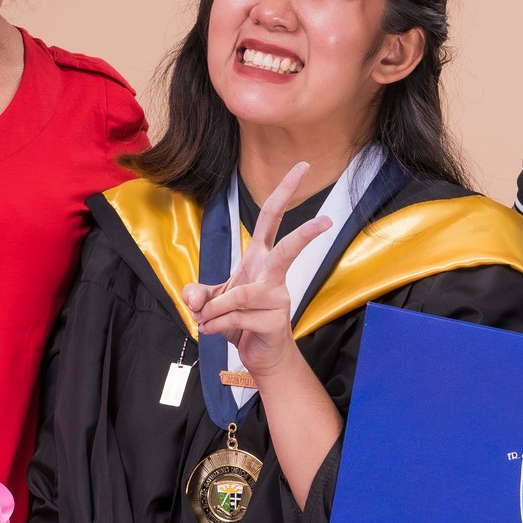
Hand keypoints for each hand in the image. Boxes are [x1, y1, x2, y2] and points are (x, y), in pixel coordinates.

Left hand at [182, 161, 330, 381]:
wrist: (258, 355)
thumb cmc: (239, 319)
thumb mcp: (211, 301)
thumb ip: (197, 293)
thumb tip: (195, 299)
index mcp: (261, 259)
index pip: (272, 217)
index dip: (284, 191)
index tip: (302, 167)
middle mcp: (274, 275)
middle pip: (289, 248)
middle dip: (307, 233)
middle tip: (327, 220)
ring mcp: (279, 298)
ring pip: (239, 295)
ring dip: (214, 310)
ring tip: (206, 320)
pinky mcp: (276, 321)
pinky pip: (237, 317)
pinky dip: (216, 324)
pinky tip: (217, 330)